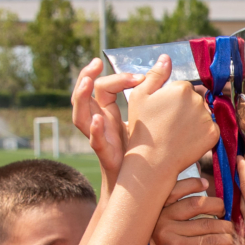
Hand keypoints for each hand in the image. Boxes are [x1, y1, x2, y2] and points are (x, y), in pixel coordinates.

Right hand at [71, 59, 141, 181]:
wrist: (140, 181)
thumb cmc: (141, 148)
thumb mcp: (145, 117)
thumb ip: (153, 92)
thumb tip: (165, 63)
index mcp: (107, 112)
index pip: (102, 87)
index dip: (116, 77)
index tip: (138, 76)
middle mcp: (99, 122)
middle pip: (82, 96)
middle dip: (85, 77)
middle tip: (95, 63)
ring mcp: (99, 137)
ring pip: (79, 116)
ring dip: (81, 97)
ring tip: (86, 83)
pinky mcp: (106, 153)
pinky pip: (95, 141)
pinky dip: (95, 130)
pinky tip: (97, 119)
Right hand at [125, 55, 219, 179]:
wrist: (152, 160)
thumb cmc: (143, 128)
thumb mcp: (140, 96)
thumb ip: (155, 75)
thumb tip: (166, 58)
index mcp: (181, 87)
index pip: (183, 88)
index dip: (172, 100)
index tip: (163, 112)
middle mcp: (197, 100)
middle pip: (195, 100)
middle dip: (185, 109)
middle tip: (169, 124)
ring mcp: (207, 118)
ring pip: (203, 114)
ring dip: (194, 121)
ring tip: (177, 133)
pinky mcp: (213, 134)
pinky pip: (211, 129)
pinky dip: (202, 134)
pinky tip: (187, 140)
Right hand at [151, 178, 234, 244]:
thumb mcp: (174, 226)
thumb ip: (183, 208)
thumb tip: (206, 183)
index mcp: (157, 211)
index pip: (174, 189)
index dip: (191, 183)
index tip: (206, 183)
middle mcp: (159, 220)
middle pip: (196, 204)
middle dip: (217, 206)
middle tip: (225, 213)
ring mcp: (168, 234)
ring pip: (208, 223)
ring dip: (226, 227)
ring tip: (231, 231)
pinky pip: (211, 239)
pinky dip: (225, 241)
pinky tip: (230, 244)